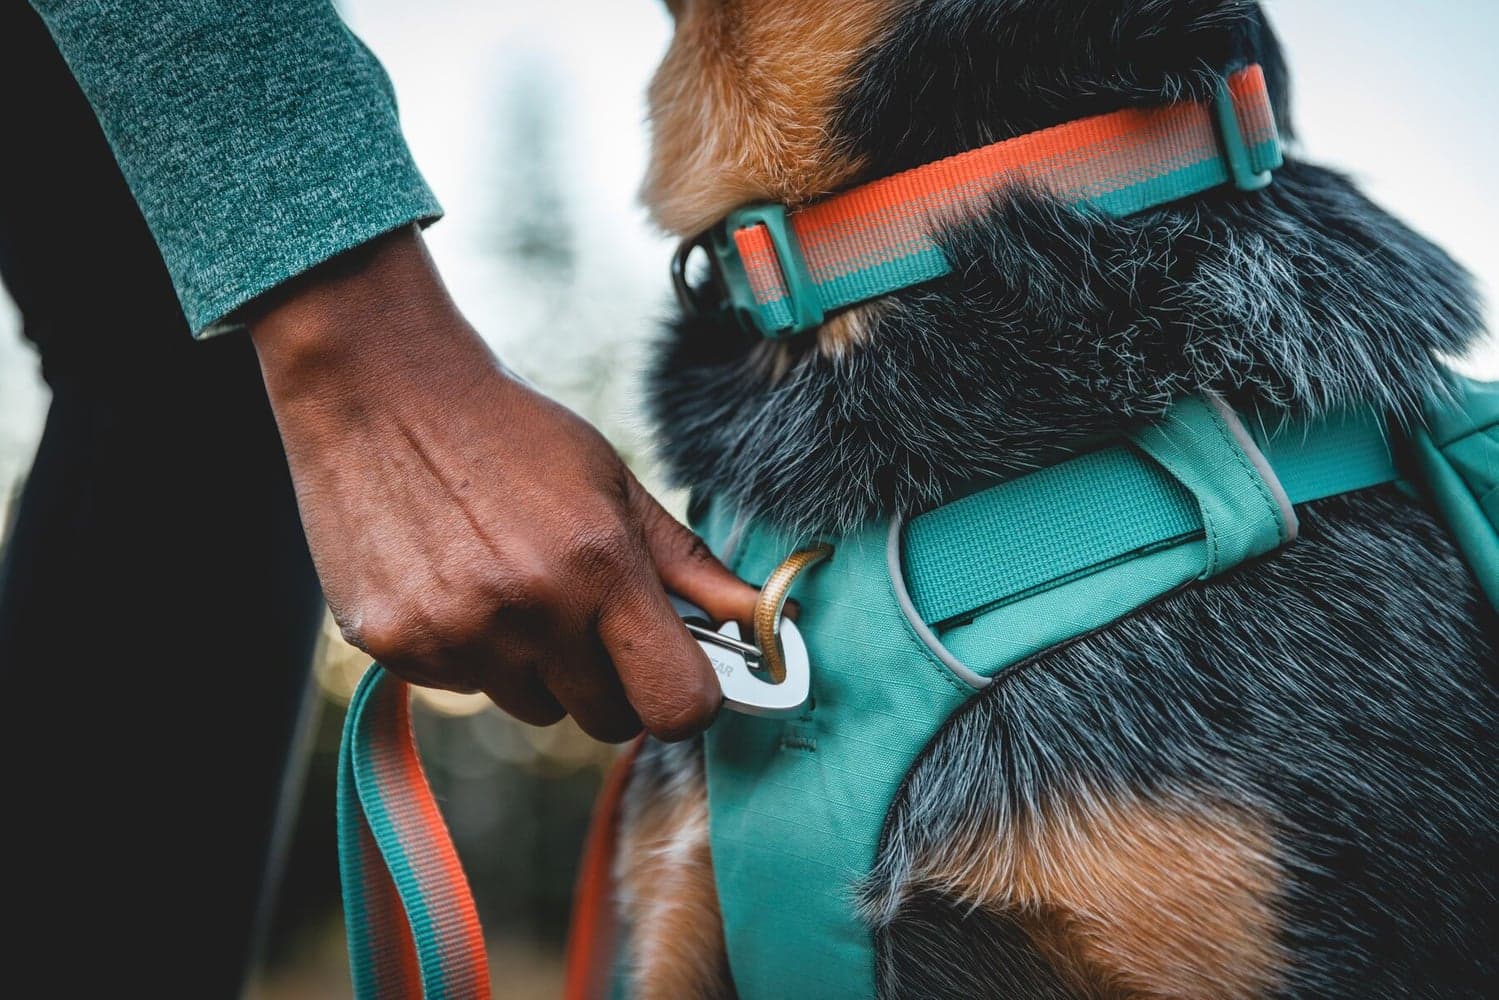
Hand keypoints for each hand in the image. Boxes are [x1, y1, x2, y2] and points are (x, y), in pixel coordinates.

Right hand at [248, 226, 757, 740]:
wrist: (379, 391)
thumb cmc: (512, 435)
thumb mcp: (614, 484)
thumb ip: (690, 564)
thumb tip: (764, 620)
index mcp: (600, 566)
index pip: (677, 704)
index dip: (684, 698)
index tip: (672, 672)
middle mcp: (531, 611)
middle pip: (607, 721)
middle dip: (610, 683)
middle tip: (583, 616)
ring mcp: (458, 635)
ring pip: (534, 707)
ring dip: (536, 668)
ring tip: (508, 584)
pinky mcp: (396, 647)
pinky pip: (465, 688)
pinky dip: (469, 652)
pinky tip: (453, 582)